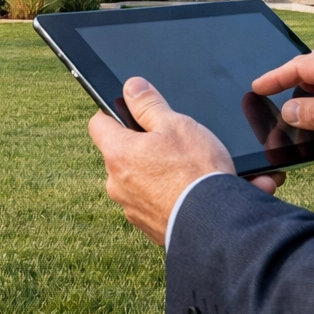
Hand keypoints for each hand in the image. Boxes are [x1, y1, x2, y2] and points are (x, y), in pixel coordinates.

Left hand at [88, 76, 247, 245]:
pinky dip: (163, 196)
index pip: (98, 123)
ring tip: (183, 171)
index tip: (132, 111)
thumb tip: (131, 87)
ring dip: (152, 173)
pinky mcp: (147, 227)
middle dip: (140, 146)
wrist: (215, 224)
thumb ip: (149, 104)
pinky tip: (186, 192)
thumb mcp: (176, 124)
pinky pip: (150, 203)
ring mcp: (130, 208)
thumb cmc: (196, 172)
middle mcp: (116, 184)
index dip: (114, 112)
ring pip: (135, 180)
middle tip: (170, 143)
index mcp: (118, 153)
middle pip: (120, 153)